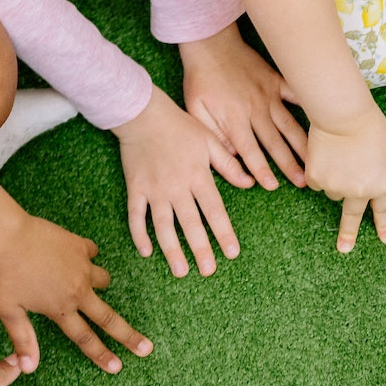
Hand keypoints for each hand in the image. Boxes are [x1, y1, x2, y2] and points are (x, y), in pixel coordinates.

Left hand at [0, 215, 151, 372]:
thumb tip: (28, 368)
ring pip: (104, 280)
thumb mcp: (9, 311)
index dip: (102, 355)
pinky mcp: (80, 246)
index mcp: (60, 308)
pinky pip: (91, 252)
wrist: (8, 236)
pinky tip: (76, 254)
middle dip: (129, 336)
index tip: (118, 367)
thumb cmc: (4, 274)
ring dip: (100, 285)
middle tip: (147, 348)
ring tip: (89, 284)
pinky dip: (86, 256)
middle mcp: (77, 291)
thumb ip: (23, 339)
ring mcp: (82, 267)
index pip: (85, 338)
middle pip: (108, 318)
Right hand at [116, 89, 248, 277]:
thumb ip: (229, 164)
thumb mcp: (210, 141)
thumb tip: (250, 183)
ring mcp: (154, 190)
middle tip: (208, 271)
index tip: (232, 253)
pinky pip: (136, 215)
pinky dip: (139, 234)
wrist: (143, 114)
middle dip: (200, 249)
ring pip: (163, 226)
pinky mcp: (135, 189)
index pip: (215, 211)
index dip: (224, 233)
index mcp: (198, 176)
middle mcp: (177, 187)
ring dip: (172, 250)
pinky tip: (146, 252)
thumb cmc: (180, 125)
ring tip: (181, 271)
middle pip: (190, 224)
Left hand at [182, 24, 309, 189]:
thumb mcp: (195, 109)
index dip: (261, 170)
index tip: (272, 186)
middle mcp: (255, 109)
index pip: (249, 151)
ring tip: (316, 160)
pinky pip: (296, 94)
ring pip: (289, 124)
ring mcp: (269, 95)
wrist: (210, 44)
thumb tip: (233, 156)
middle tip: (303, 182)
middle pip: (275, 142)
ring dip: (303, 144)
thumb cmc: (200, 79)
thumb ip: (213, 135)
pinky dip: (310, 105)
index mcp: (233, 119)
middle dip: (289, 164)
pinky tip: (325, 117)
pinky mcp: (276, 81)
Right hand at [305, 109, 385, 252]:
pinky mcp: (317, 179)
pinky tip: (325, 154)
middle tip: (344, 249)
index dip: (384, 225)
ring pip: (333, 190)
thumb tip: (365, 184)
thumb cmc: (369, 126)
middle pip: (352, 216)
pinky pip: (317, 181)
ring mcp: (337, 187)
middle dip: (349, 234)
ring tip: (339, 155)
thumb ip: (377, 173)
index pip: (383, 209)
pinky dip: (319, 170)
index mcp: (382, 184)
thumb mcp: (384, 153)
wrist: (343, 115)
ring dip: (334, 178)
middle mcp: (360, 192)